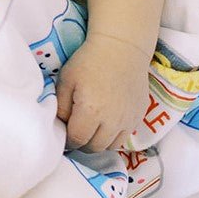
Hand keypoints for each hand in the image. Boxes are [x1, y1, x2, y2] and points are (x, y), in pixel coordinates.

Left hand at [55, 33, 150, 150]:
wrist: (121, 50)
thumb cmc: (88, 62)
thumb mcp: (66, 80)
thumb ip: (60, 106)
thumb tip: (60, 125)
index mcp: (91, 111)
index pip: (77, 139)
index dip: (68, 140)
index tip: (63, 135)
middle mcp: (112, 121)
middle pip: (95, 147)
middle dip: (82, 143)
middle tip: (75, 132)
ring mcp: (128, 120)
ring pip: (111, 146)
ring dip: (98, 142)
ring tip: (90, 129)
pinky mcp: (139, 117)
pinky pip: (125, 136)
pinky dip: (113, 136)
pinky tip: (105, 122)